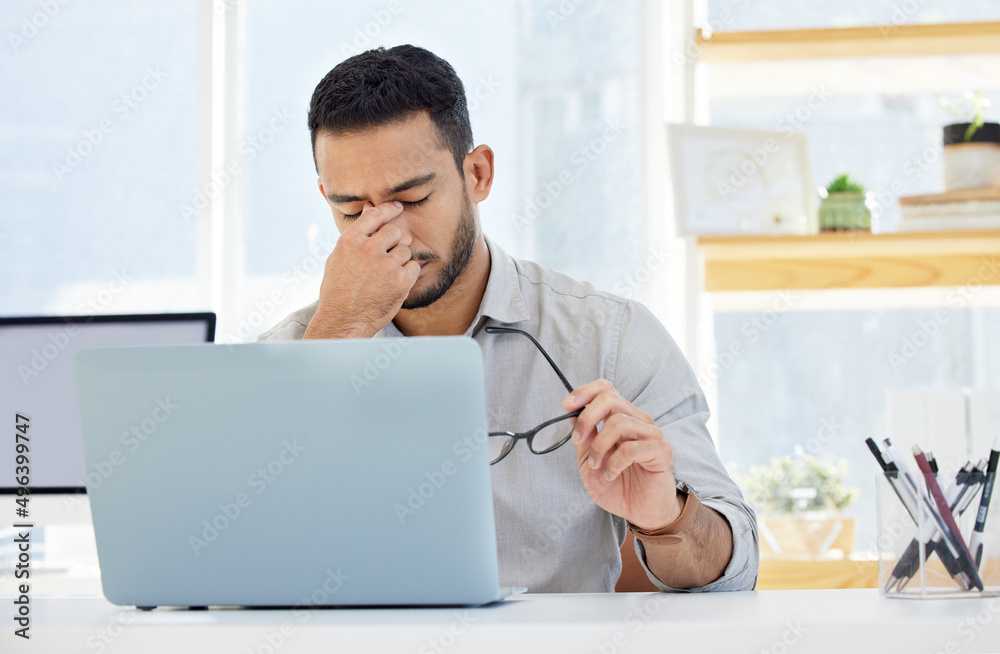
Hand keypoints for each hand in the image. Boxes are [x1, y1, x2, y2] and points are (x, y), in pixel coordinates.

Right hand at [305, 201, 420, 338]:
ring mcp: (386, 264)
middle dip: (394, 242)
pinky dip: (409, 274)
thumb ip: (357, 234)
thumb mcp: (338, 258)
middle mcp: (368, 249)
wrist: (343, 321)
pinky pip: (414, 266)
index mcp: (350, 240)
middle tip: (385, 259)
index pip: (375, 215)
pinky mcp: (401, 280)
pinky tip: (395, 284)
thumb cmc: (338, 290)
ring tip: (385, 276)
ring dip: (400, 260)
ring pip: (406, 250)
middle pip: (395, 231)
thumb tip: (369, 208)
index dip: (389, 209)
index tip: (398, 208)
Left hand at [564, 380, 681, 529]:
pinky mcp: (661, 450)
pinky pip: (632, 448)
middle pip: (610, 399)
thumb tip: (572, 412)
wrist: (640, 513)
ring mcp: (651, 434)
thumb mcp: (590, 461)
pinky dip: (614, 462)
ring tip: (597, 466)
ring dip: (599, 446)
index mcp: (621, 418)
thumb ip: (584, 437)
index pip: (606, 389)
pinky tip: (611, 474)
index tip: (567, 405)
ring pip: (619, 422)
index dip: (584, 392)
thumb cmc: (618, 486)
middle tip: (578, 441)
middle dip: (587, 418)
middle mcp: (637, 421)